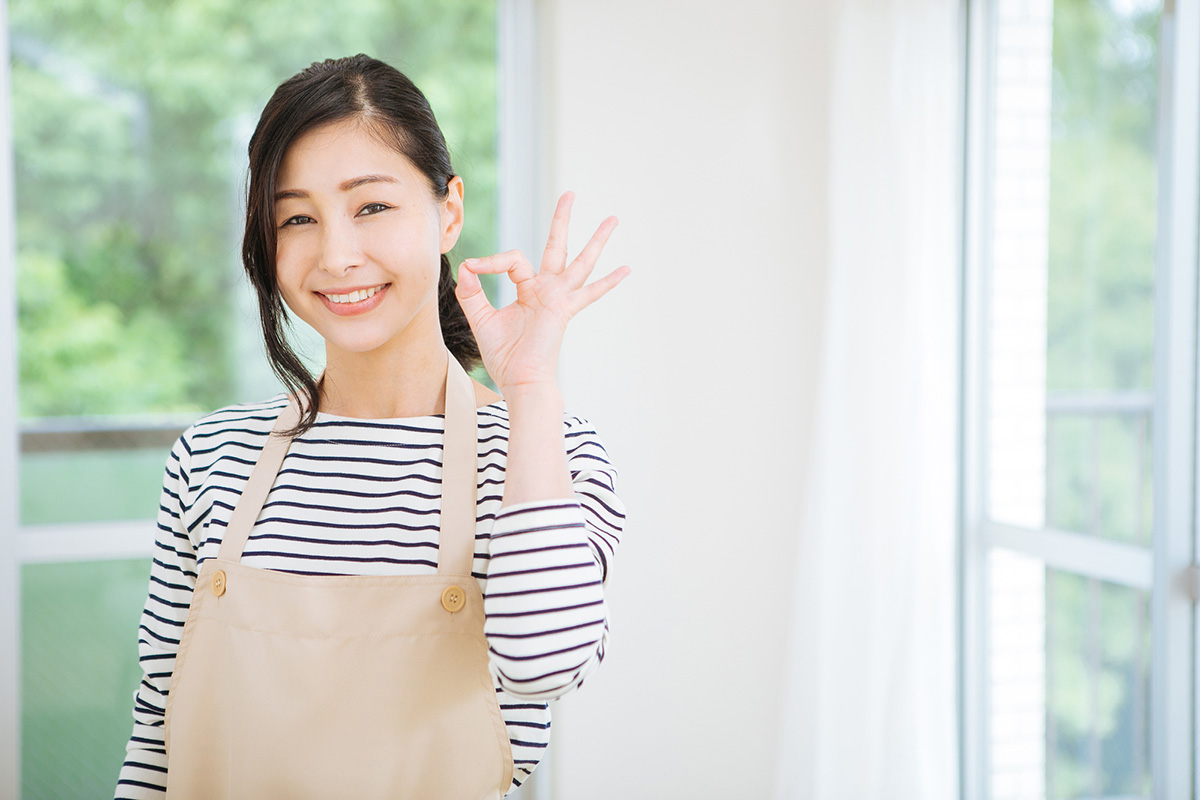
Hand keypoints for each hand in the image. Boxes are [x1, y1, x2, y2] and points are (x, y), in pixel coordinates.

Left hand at [454, 192, 630, 393]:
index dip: (491, 261)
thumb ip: (472, 292)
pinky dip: (608, 282)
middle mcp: (547, 290)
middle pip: (558, 246)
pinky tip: (626, 269)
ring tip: (612, 219)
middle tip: (571, 193)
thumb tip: (466, 266)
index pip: (513, 259)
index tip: (473, 268)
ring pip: (580, 261)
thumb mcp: (481, 318)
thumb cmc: (505, 356)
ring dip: (596, 240)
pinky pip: (589, 293)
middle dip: (562, 220)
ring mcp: (559, 298)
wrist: (519, 380)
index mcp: (529, 290)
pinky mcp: (564, 309)